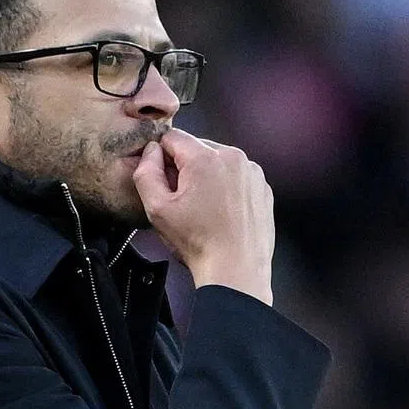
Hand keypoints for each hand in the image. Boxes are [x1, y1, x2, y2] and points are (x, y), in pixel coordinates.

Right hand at [132, 129, 273, 304]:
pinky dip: (227, 188)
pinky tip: (222, 213)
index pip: (173, 137)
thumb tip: (151, 151)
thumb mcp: (157, 209)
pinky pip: (238, 177)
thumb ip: (146, 172)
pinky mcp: (263, 187)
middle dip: (186, 168)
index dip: (161, 157)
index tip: (164, 180)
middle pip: (197, 148)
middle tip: (184, 201)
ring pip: (218, 162)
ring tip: (205, 209)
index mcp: (205, 158)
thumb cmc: (198, 242)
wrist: (236, 271)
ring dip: (208, 177)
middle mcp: (233, 156)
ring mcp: (252, 171)